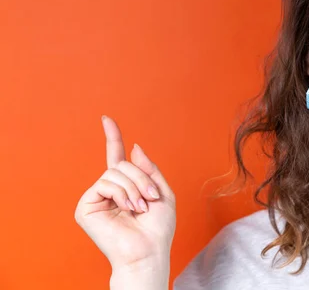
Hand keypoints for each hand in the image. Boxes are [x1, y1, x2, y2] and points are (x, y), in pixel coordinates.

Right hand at [74, 115, 175, 269]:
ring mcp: (96, 198)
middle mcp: (108, 190)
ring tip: (140, 207)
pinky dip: (121, 193)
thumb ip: (149, 169)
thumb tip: (134, 147)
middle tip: (150, 199)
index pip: (117, 157)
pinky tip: (128, 209)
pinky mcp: (85, 207)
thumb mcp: (162, 193)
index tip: (107, 119)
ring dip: (134, 188)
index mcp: (126, 186)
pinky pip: (104, 183)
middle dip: (141, 178)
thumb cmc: (157, 229)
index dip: (112, 137)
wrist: (148, 251)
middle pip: (121, 164)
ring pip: (114, 172)